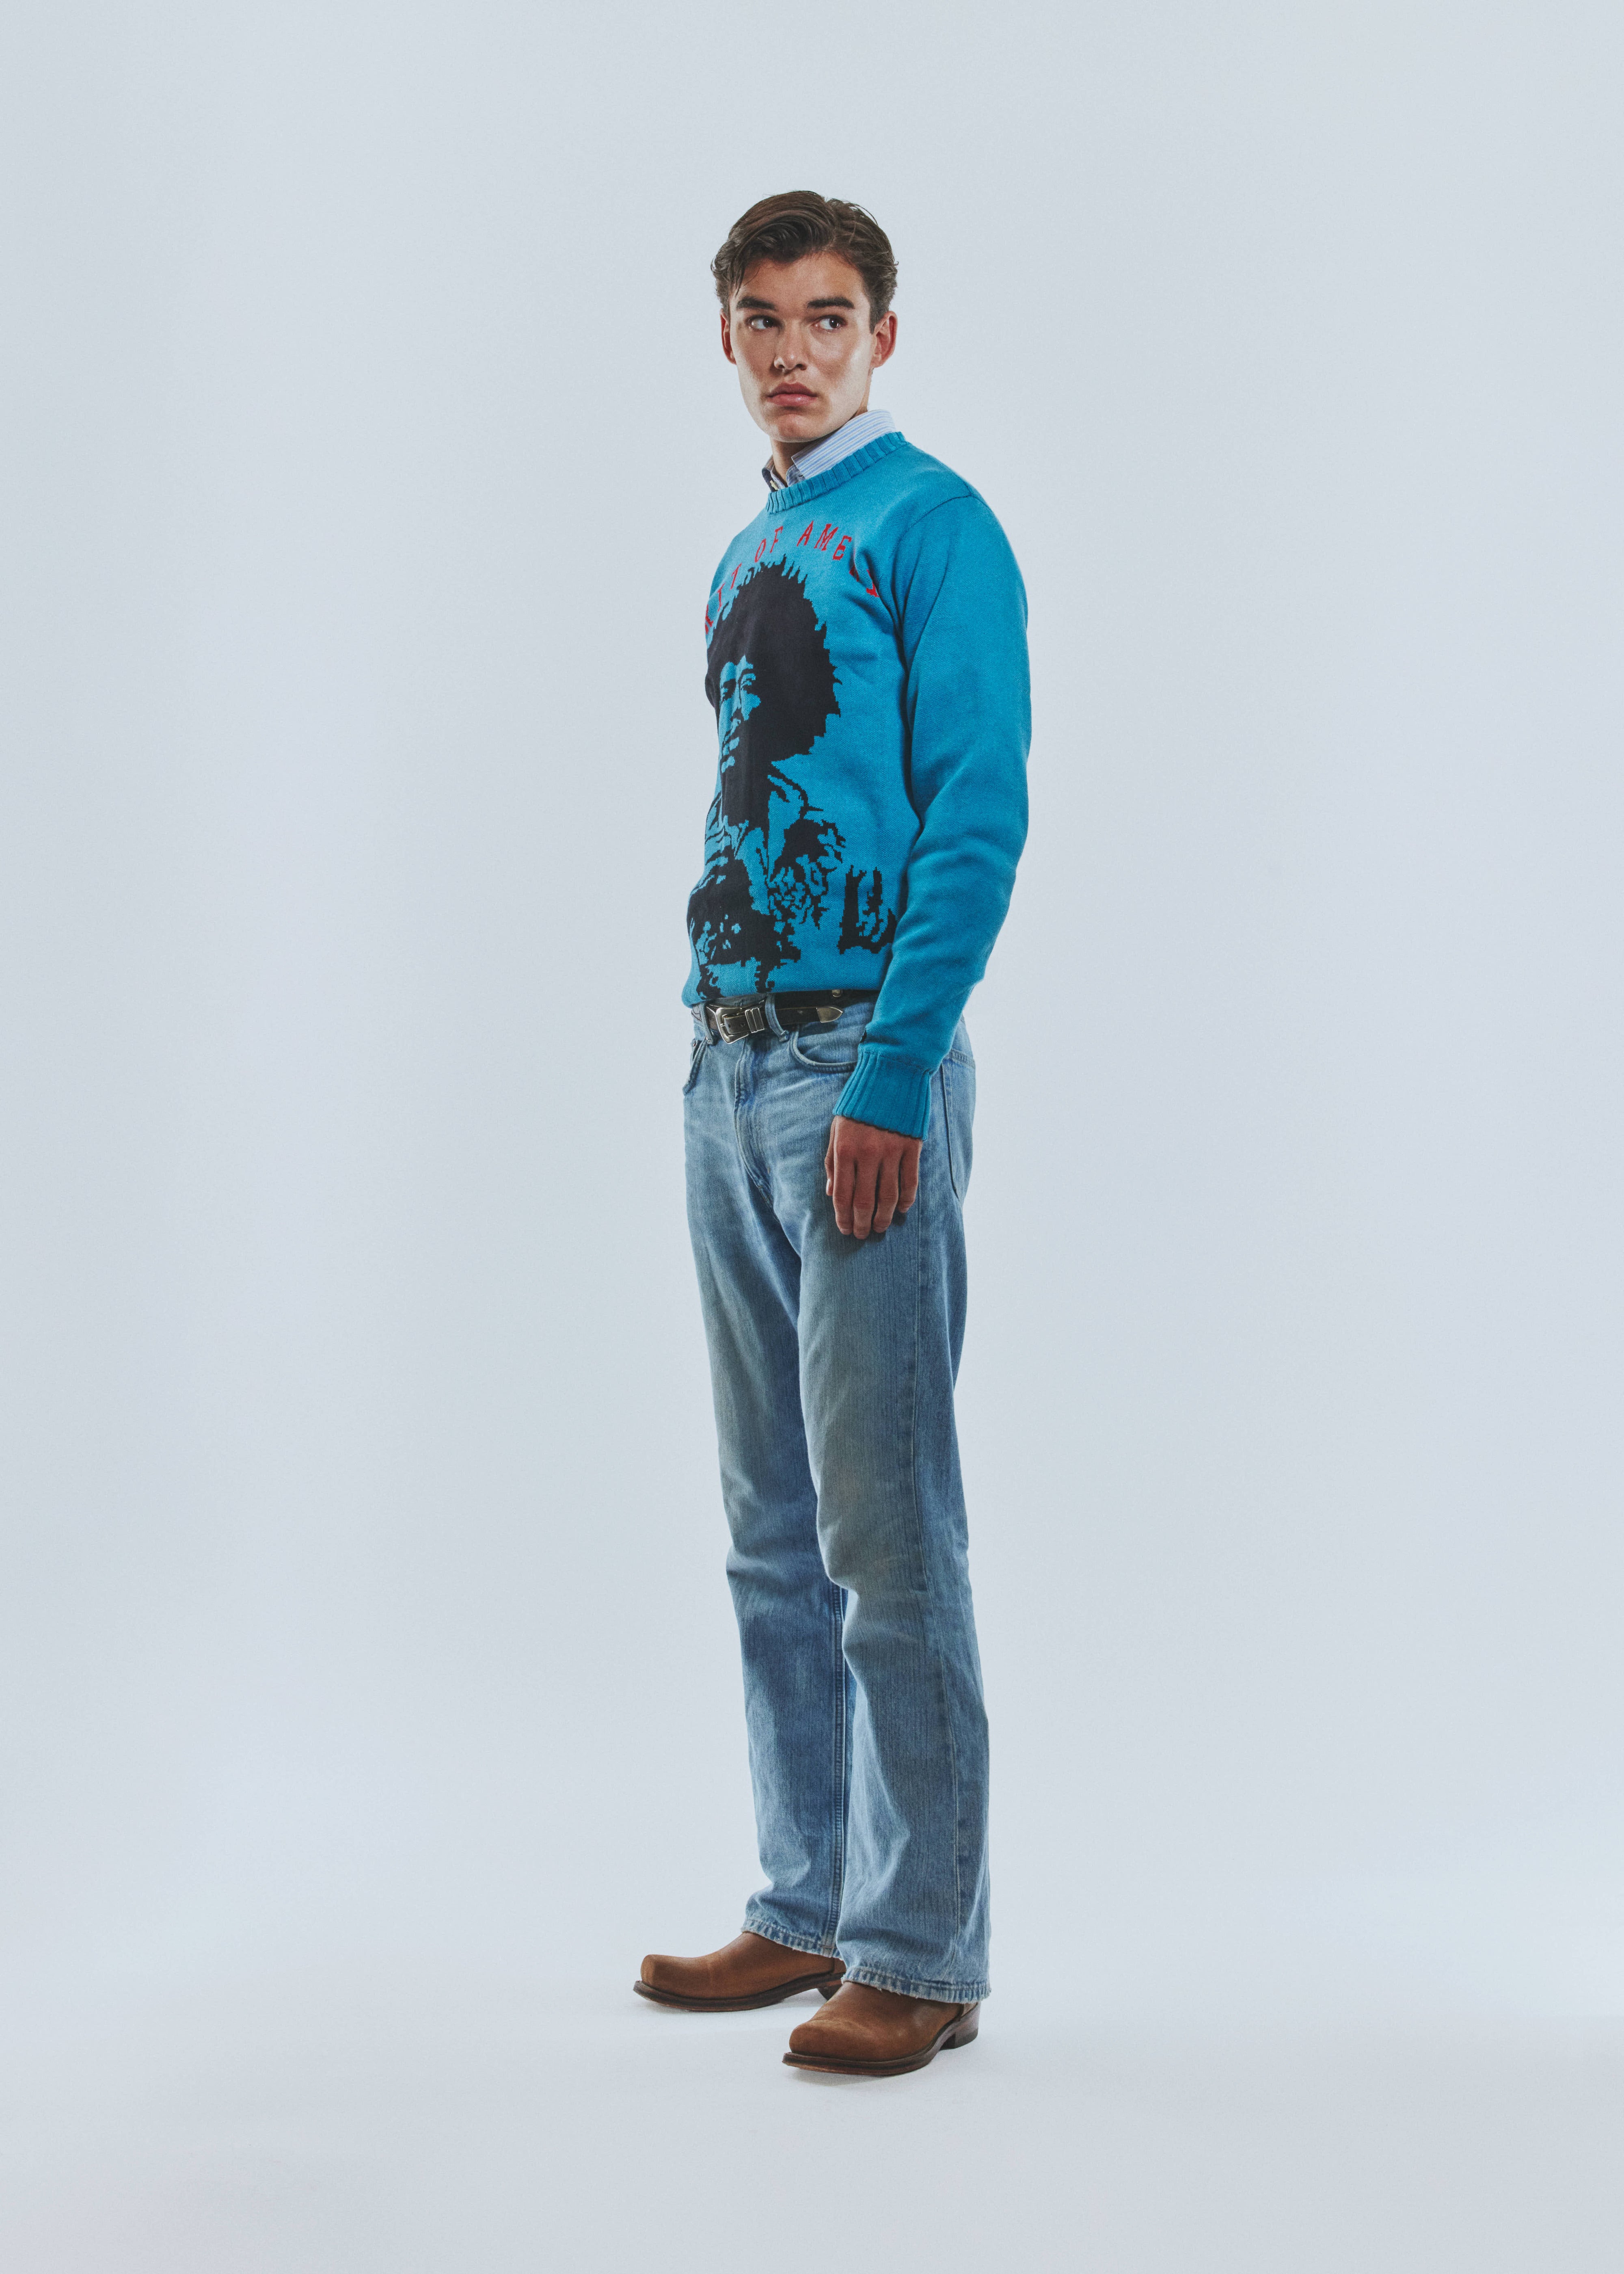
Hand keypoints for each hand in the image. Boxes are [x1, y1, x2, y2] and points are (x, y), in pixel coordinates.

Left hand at [824, 1115, 922, 1238]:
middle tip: (862, 1235)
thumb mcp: (837, 1129)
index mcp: (845, 1150)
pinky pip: (910, 1181)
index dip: (843, 1217)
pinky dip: (907, 1200)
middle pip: (865, 1201)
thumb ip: (833, 1162)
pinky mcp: (912, 1147)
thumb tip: (832, 1193)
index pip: (843, 1194)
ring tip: (880, 1227)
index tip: (845, 1230)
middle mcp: (868, 1154)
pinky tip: (903, 1210)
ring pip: (889, 1196)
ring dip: (884, 1217)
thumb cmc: (859, 1104)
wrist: (890, 1074)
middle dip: (862, 1223)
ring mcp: (892, 1151)